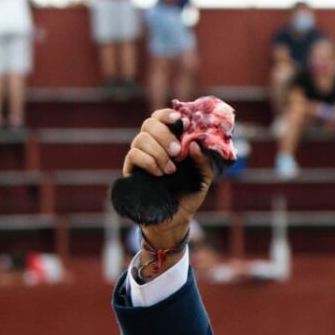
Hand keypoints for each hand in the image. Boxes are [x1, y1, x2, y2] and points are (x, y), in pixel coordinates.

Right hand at [122, 108, 212, 247]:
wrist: (176, 219)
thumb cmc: (189, 194)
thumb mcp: (203, 178)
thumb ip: (203, 161)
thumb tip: (194, 144)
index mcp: (170, 141)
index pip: (163, 118)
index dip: (168, 115)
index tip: (179, 120)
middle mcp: (153, 144)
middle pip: (149, 124)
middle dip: (164, 135)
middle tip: (177, 152)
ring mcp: (141, 156)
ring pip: (140, 138)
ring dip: (158, 152)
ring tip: (171, 170)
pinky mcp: (131, 169)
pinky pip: (133, 155)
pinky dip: (148, 161)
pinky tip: (159, 174)